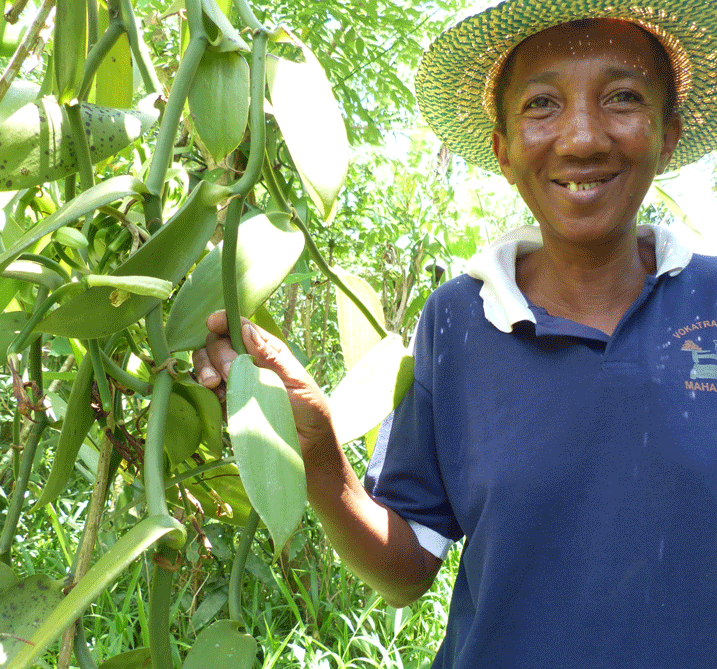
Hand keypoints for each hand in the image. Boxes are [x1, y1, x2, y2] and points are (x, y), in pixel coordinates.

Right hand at [192, 311, 335, 455]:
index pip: (240, 328)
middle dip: (218, 352)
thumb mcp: (295, 380)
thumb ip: (271, 356)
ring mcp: (233, 382)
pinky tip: (216, 395)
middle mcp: (247, 362)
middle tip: (230, 371)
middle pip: (217, 343)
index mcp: (267, 350)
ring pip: (205, 363)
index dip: (224, 321)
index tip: (213, 322)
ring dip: (205, 368)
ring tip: (213, 383)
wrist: (306, 446)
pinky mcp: (225, 403)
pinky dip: (204, 388)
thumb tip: (246, 329)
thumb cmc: (308, 410)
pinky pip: (204, 389)